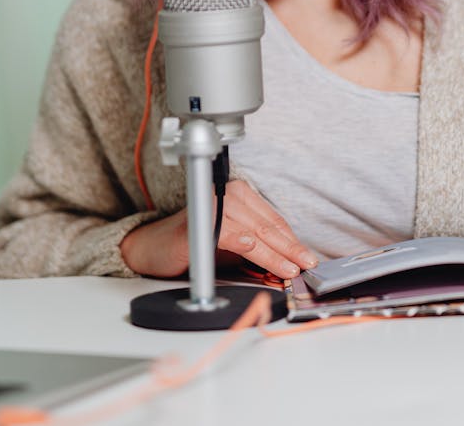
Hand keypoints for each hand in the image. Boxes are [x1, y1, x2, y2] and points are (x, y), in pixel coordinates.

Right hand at [120, 180, 318, 279]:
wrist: (155, 248)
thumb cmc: (197, 244)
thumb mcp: (234, 245)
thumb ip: (259, 249)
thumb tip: (290, 263)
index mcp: (239, 195)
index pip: (274, 220)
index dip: (292, 241)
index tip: (308, 258)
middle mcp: (227, 195)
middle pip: (267, 225)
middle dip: (290, 248)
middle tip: (306, 264)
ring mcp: (212, 207)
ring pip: (252, 231)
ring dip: (272, 253)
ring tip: (289, 269)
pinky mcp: (198, 223)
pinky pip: (225, 232)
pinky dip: (241, 241)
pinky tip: (252, 249)